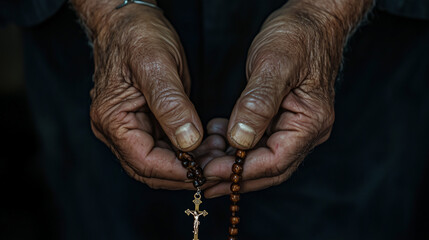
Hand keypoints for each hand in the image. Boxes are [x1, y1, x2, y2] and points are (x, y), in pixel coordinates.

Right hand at [72, 1, 219, 188]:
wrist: (129, 20)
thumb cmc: (138, 35)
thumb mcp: (156, 64)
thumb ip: (171, 104)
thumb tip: (188, 142)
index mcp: (112, 119)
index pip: (144, 162)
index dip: (177, 172)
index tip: (208, 172)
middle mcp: (116, 129)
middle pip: (150, 169)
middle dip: (185, 172)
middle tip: (218, 166)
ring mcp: (129, 127)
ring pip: (160, 161)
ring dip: (189, 164)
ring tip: (219, 153)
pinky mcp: (144, 122)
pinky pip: (165, 147)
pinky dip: (187, 151)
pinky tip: (209, 143)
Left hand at [203, 0, 372, 196]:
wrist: (311, 20)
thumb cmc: (297, 36)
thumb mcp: (274, 64)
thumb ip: (258, 103)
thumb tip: (240, 141)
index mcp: (310, 122)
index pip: (275, 161)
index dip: (240, 171)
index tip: (208, 171)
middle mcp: (307, 131)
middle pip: (269, 168)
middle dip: (233, 177)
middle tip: (200, 179)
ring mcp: (296, 126)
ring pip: (262, 158)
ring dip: (232, 163)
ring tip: (203, 158)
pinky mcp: (285, 119)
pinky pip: (260, 141)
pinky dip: (237, 145)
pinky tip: (218, 136)